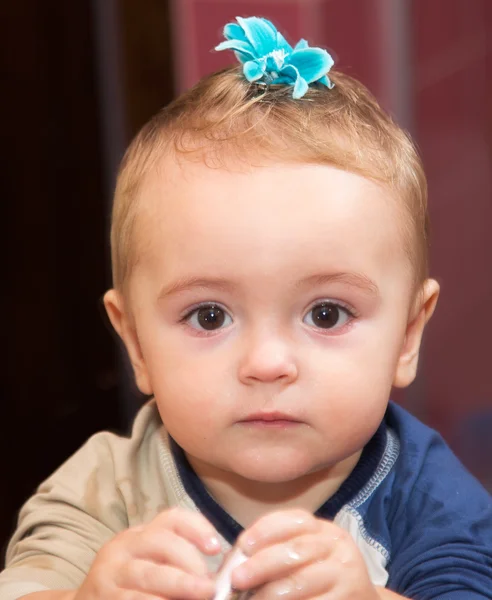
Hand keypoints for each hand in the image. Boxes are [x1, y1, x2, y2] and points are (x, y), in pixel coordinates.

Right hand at [74, 507, 220, 599]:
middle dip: (191, 564)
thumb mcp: (147, 562)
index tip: (217, 548)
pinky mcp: (105, 599)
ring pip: (149, 576)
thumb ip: (175, 563)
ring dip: (180, 587)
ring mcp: (111, 575)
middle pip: (162, 543)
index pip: (172, 518)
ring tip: (204, 595)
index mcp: (140, 534)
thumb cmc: (127, 584)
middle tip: (210, 585)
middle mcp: (124, 547)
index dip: (197, 528)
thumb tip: (215, 577)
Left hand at [231, 509, 378, 599]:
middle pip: (295, 550)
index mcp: (323, 529)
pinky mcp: (346, 599)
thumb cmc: (322, 575)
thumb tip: (238, 560)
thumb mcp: (308, 553)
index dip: (266, 530)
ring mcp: (344, 573)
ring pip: (301, 581)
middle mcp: (337, 546)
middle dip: (262, 564)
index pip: (294, 520)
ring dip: (270, 593)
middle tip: (237, 578)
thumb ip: (279, 549)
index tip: (242, 544)